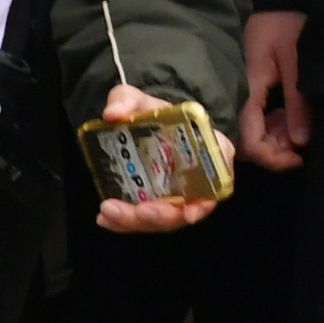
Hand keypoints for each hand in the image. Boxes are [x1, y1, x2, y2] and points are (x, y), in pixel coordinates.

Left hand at [90, 81, 229, 231]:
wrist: (139, 121)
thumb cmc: (152, 111)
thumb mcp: (138, 99)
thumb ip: (126, 101)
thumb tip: (113, 113)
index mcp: (209, 151)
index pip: (218, 182)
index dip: (205, 202)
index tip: (190, 212)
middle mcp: (196, 179)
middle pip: (185, 209)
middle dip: (161, 216)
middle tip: (137, 211)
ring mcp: (174, 194)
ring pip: (162, 220)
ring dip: (136, 222)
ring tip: (109, 213)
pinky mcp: (153, 202)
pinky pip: (142, 219)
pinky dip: (123, 223)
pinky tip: (105, 220)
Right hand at [239, 10, 311, 170]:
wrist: (276, 0)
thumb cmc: (286, 26)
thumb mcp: (297, 63)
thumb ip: (298, 102)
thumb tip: (300, 142)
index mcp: (247, 91)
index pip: (249, 139)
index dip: (271, 156)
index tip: (298, 158)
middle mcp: (239, 97)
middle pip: (247, 142)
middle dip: (276, 149)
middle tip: (303, 144)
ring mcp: (243, 95)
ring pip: (253, 133)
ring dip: (277, 137)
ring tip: (300, 126)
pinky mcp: (250, 91)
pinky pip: (258, 119)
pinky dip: (276, 124)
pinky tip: (291, 116)